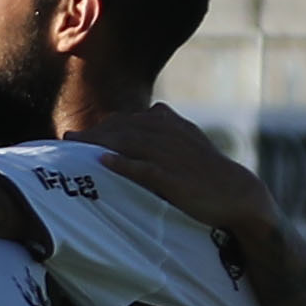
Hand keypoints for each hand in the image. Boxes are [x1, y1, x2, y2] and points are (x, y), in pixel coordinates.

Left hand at [68, 103, 276, 232]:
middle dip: (94, 132)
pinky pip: (143, 168)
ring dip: (99, 143)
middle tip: (68, 138)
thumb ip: (168, 129)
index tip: (80, 133)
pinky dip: (122, 164)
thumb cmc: (209, 171)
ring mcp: (169, 156)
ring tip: (74, 146)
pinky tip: (102, 162)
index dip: (103, 126)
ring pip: (128, 143)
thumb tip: (153, 113)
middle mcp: (168, 135)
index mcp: (171, 126)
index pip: (130, 120)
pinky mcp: (172, 177)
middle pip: (123, 128)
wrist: (237, 192)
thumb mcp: (189, 141)